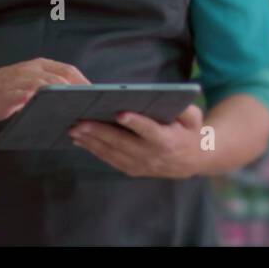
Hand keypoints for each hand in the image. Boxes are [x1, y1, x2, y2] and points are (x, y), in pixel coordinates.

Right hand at [0, 58, 88, 122]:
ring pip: (49, 84)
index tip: (99, 94)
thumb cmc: (6, 91)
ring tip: (78, 108)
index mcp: (40, 65)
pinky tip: (52, 112)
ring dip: (65, 95)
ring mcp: (21, 79)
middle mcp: (32, 69)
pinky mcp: (11, 92)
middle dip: (80, 89)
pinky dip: (43, 101)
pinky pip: (30, 95)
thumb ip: (47, 88)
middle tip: (92, 104)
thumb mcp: (29, 83)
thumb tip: (74, 101)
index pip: (68, 70)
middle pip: (63, 76)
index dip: (85, 82)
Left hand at [69, 104, 206, 178]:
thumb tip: (168, 97)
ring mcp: (140, 165)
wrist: (191, 160)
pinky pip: (110, 160)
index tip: (120, 113)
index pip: (150, 131)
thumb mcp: (194, 118)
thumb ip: (184, 109)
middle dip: (99, 132)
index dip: (136, 123)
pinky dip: (94, 150)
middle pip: (122, 143)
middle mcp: (152, 155)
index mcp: (168, 141)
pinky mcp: (132, 169)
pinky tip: (80, 140)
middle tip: (80, 122)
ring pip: (112, 153)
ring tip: (74, 130)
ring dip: (91, 142)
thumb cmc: (189, 131)